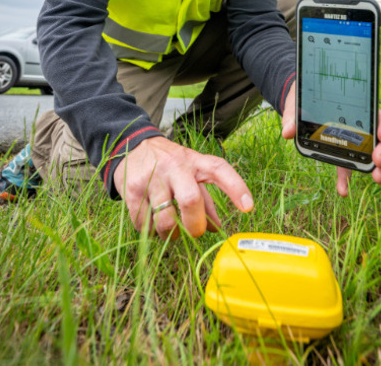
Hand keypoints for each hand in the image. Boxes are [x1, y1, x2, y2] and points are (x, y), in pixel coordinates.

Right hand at [112, 136, 253, 239]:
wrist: (132, 146)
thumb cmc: (169, 163)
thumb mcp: (191, 173)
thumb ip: (206, 200)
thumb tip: (216, 228)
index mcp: (194, 162)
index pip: (219, 170)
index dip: (236, 187)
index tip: (248, 207)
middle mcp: (174, 167)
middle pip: (190, 201)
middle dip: (194, 226)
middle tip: (194, 232)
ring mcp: (152, 178)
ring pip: (165, 219)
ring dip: (170, 234)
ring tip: (170, 232)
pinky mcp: (132, 190)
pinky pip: (144, 223)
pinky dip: (150, 231)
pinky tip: (151, 223)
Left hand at [281, 84, 380, 194]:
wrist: (300, 104)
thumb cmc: (305, 98)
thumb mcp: (298, 102)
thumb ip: (293, 116)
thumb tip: (287, 132)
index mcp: (357, 109)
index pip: (377, 117)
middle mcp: (361, 126)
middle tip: (379, 161)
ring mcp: (354, 142)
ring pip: (373, 155)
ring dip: (379, 168)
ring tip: (378, 178)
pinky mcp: (343, 155)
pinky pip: (349, 168)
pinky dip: (346, 180)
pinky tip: (342, 191)